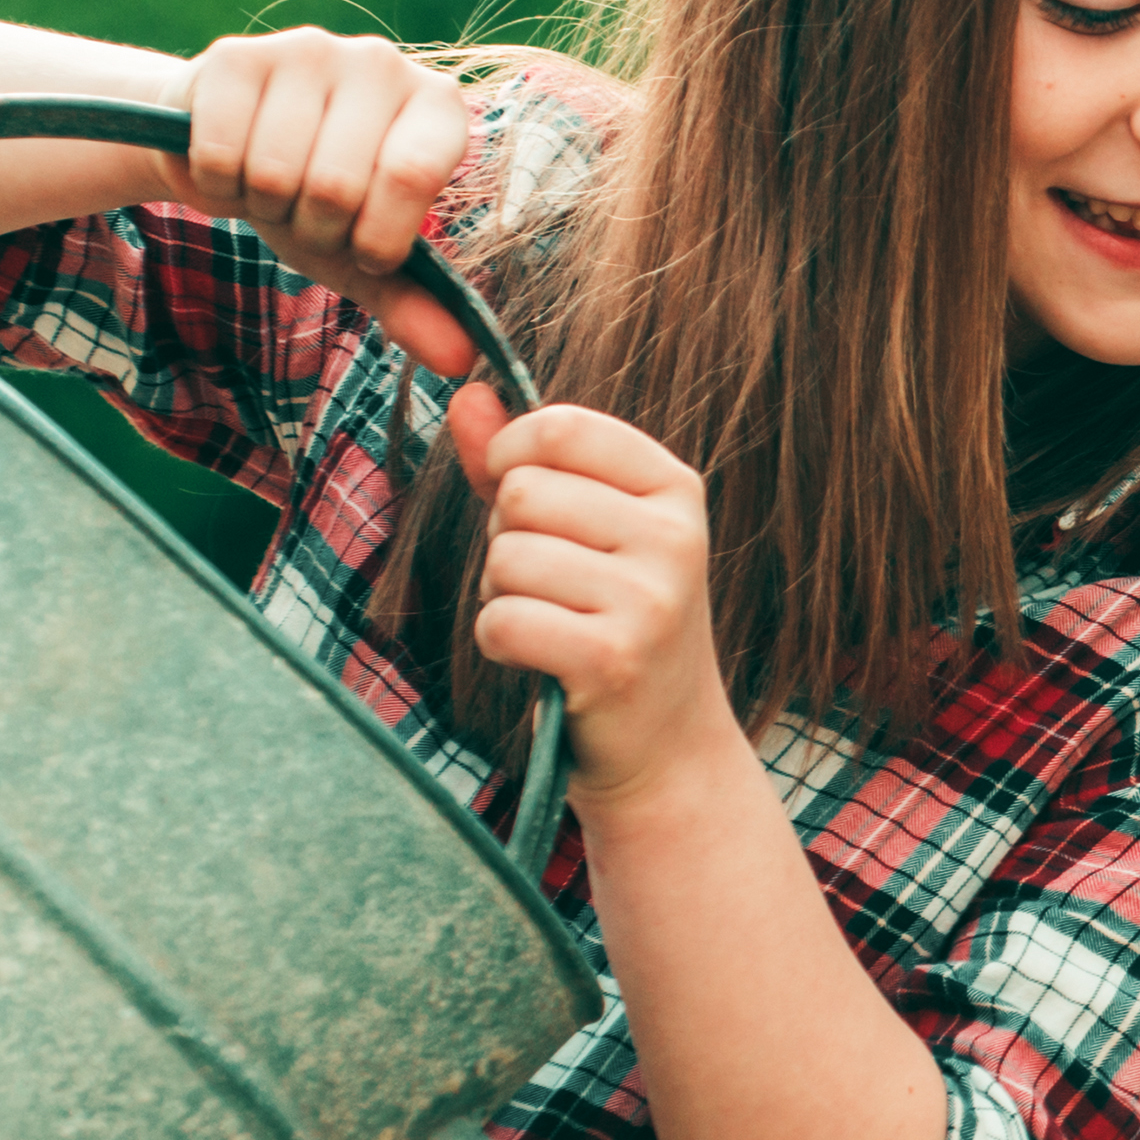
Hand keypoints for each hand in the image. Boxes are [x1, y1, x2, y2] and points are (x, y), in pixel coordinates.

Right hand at [169, 29, 481, 379]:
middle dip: (312, 227)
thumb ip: (414, 306)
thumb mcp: (363, 256)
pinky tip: (230, 165)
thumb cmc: (310, 201)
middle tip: (305, 211)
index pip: (412, 176)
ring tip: (270, 185)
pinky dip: (217, 185)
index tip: (360, 246)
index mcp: (436, 105)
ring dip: (263, 205)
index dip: (374, 237)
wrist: (224, 147)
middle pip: (337, 185)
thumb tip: (458, 361)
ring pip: (276, 172)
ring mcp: (310, 49)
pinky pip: (221, 153)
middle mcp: (383, 63)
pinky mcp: (236, 54)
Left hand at [468, 405, 744, 806]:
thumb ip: (521, 460)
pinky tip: (536, 658)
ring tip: (546, 620)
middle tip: (546, 583)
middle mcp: (674, 538)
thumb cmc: (611, 620)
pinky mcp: (613, 660)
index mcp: (675, 488)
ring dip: (500, 594)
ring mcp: (651, 601)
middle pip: (521, 493)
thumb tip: (464, 394)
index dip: (510, 455)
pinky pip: (503, 620)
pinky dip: (498, 642)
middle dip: (505, 538)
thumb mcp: (585, 530)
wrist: (666, 744)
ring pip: (506, 557)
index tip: (519, 497)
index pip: (561, 427)